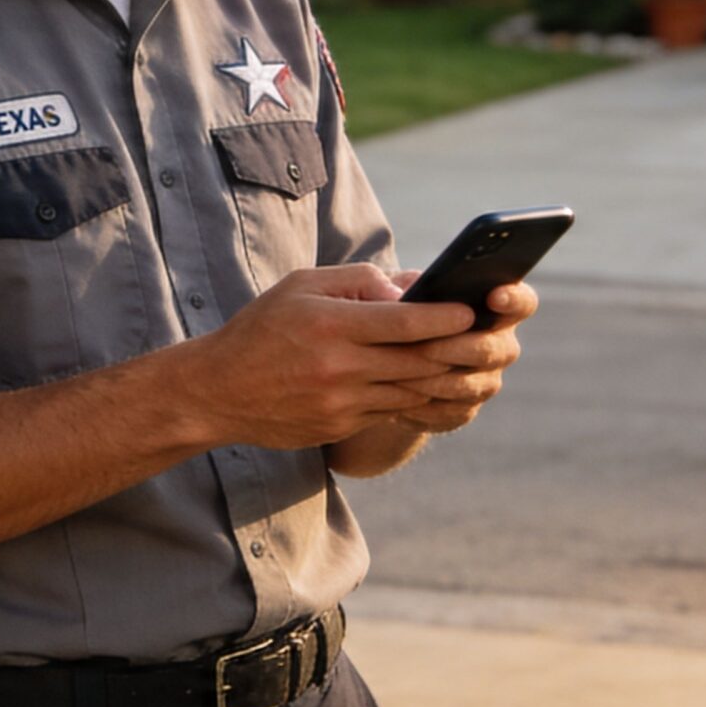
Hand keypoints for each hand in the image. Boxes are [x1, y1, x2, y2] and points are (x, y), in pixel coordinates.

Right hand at [171, 263, 478, 450]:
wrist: (218, 391)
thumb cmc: (262, 328)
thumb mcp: (301, 286)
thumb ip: (357, 280)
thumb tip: (408, 288)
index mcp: (331, 324)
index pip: (404, 321)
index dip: (445, 317)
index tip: (471, 310)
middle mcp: (339, 367)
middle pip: (418, 361)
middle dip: (457, 349)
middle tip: (487, 338)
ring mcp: (341, 403)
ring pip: (411, 391)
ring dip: (444, 378)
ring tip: (468, 362)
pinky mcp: (339, 426)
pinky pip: (390, 411)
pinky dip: (414, 397)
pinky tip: (430, 385)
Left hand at [385, 275, 537, 433]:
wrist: (382, 360)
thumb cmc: (396, 311)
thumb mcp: (396, 289)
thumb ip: (401, 286)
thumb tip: (399, 297)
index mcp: (492, 306)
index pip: (521, 302)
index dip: (514, 299)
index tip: (494, 296)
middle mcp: (499, 344)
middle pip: (494, 349)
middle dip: (457, 348)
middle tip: (424, 347)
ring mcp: (485, 380)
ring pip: (471, 385)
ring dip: (436, 380)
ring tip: (401, 375)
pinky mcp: (463, 410)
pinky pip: (450, 412)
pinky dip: (424, 407)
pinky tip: (399, 400)